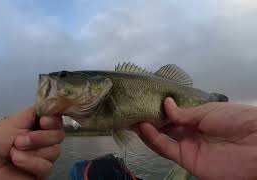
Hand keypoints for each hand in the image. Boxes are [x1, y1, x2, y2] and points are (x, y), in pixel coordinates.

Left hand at [0, 106, 64, 179]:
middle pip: (58, 136)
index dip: (53, 121)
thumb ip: (36, 111)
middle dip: (40, 137)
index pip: (57, 121)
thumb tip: (50, 104)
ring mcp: (42, 157)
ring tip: (14, 152)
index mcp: (37, 126)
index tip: (44, 121)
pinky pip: (46, 167)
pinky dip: (31, 163)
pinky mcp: (40, 173)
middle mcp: (42, 141)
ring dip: (32, 151)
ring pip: (54, 152)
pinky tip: (17, 161)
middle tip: (20, 140)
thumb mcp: (15, 120)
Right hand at [134, 98, 256, 179]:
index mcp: (199, 119)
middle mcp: (191, 133)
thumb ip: (185, 113)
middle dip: (149, 118)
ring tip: (132, 117)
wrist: (256, 146)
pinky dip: (153, 138)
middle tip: (133, 109)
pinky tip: (143, 127)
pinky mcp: (186, 159)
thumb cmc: (237, 121)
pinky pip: (166, 148)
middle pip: (166, 127)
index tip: (145, 100)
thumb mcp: (209, 110)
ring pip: (162, 139)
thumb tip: (166, 104)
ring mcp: (188, 147)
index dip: (159, 109)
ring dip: (147, 129)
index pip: (174, 115)